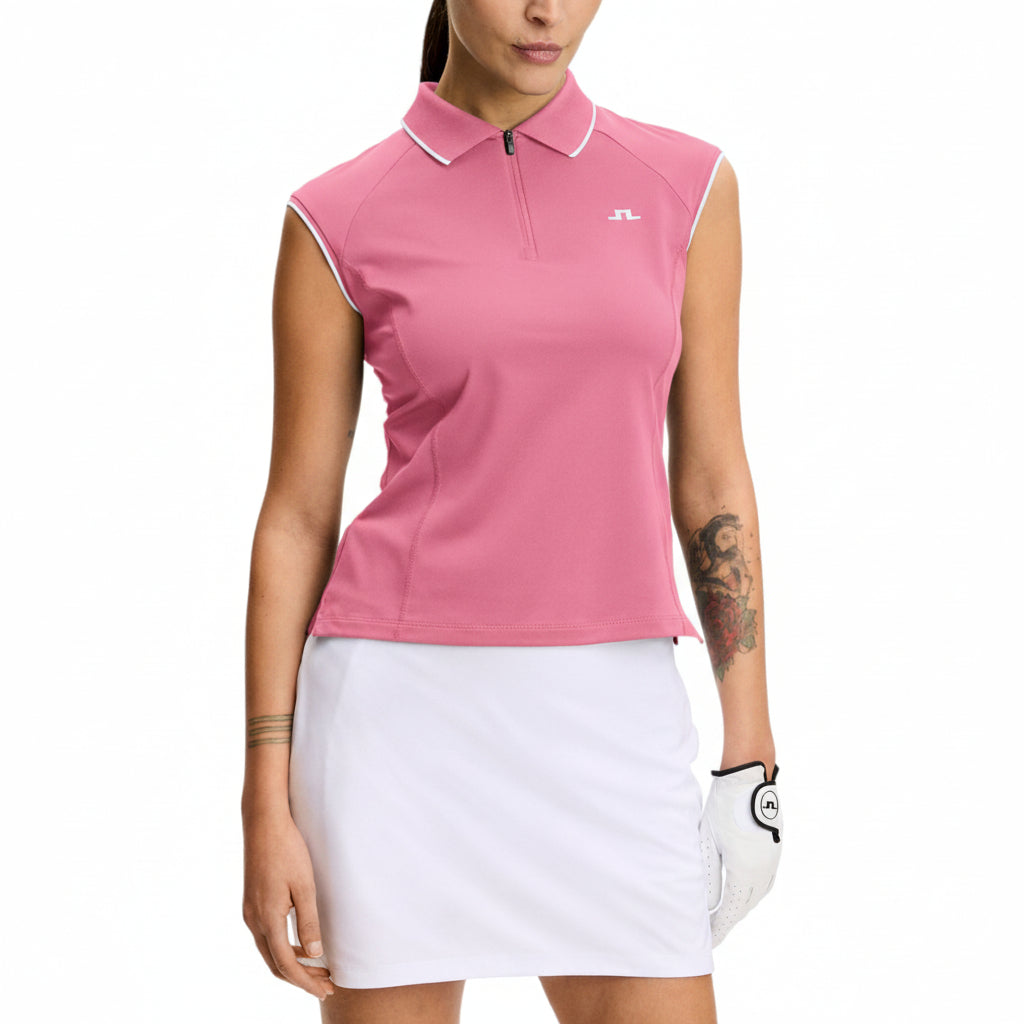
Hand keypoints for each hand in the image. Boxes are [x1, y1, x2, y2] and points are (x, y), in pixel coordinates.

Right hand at [242, 814, 335, 1000]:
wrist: (263, 823)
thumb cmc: (287, 850)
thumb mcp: (305, 886)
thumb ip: (309, 922)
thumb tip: (315, 955)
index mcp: (267, 919)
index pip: (287, 964)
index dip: (306, 981)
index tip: (326, 990)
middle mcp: (253, 920)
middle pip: (275, 964)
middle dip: (301, 978)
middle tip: (327, 984)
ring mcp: (250, 912)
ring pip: (270, 951)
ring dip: (293, 963)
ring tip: (318, 969)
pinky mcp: (251, 903)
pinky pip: (266, 937)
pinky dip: (284, 948)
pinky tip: (302, 944)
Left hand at [698, 760, 781, 947]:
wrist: (751, 778)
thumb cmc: (724, 807)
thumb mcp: (708, 841)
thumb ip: (708, 876)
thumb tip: (707, 905)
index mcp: (745, 871)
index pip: (730, 911)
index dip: (718, 928)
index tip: (707, 942)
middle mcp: (764, 871)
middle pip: (743, 906)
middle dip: (727, 920)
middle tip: (711, 931)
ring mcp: (773, 861)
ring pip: (755, 895)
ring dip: (740, 907)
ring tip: (723, 914)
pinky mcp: (776, 850)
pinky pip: (764, 881)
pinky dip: (751, 892)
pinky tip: (742, 891)